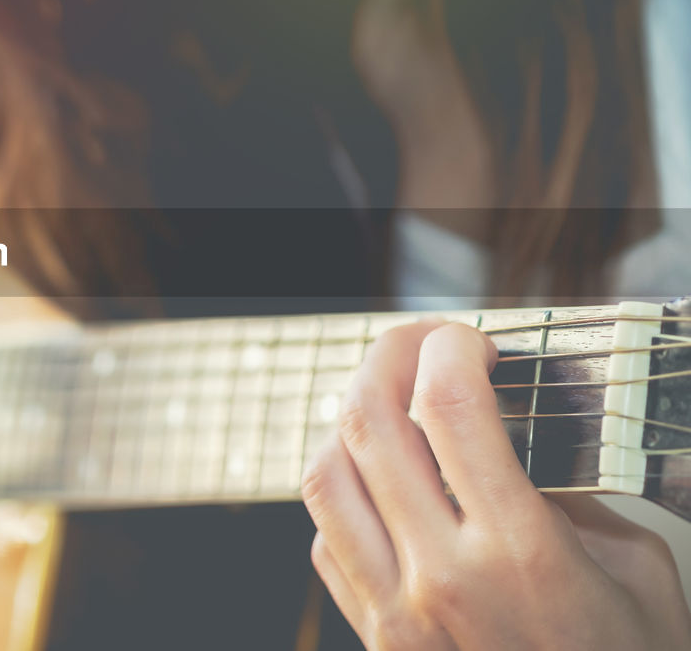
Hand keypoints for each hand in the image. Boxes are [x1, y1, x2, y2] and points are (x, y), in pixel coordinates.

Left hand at [301, 321, 690, 648]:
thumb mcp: (637, 571)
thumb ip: (574, 493)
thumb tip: (514, 434)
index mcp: (520, 553)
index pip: (451, 409)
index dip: (451, 348)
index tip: (469, 339)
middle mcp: (441, 578)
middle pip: (368, 425)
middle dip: (386, 357)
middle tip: (416, 343)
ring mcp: (394, 612)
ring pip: (324, 477)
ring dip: (349, 422)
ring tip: (388, 404)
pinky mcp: (371, 638)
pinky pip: (324, 538)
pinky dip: (342, 495)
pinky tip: (380, 485)